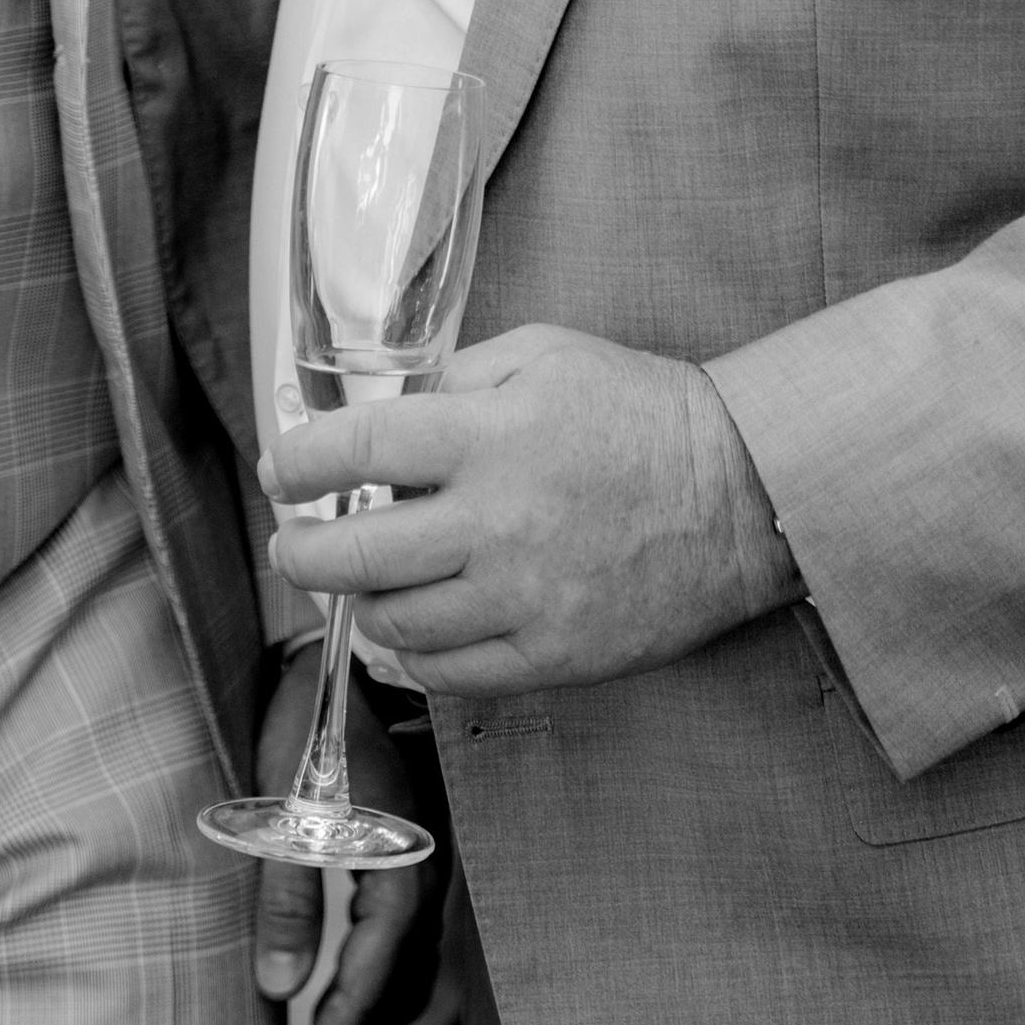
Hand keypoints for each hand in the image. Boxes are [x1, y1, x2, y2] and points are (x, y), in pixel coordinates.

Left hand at [253, 647, 446, 1024]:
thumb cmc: (312, 717)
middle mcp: (424, 878)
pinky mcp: (412, 862)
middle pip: (393, 997)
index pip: (369, 985)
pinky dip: (371, 998)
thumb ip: (287, 895)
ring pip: (403, 980)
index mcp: (399, 866)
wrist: (352, 649)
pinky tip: (338, 1016)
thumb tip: (281, 993)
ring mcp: (424, 871)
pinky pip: (400, 952)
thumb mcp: (287, 802)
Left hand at [264, 325, 803, 693]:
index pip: (360, 451)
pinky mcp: (552, 654)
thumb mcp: (547, 352)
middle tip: (291, 540)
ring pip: (396, 623)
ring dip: (358, 602)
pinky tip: (408, 629)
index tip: (283, 468)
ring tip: (356, 580)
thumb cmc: (643, 412)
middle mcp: (497, 521)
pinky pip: (450, 673)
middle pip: (356, 555)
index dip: (301, 462)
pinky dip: (413, 654)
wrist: (742, 493)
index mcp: (491, 434)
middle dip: (301, 551)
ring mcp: (524, 598)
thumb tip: (387, 415)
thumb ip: (459, 376)